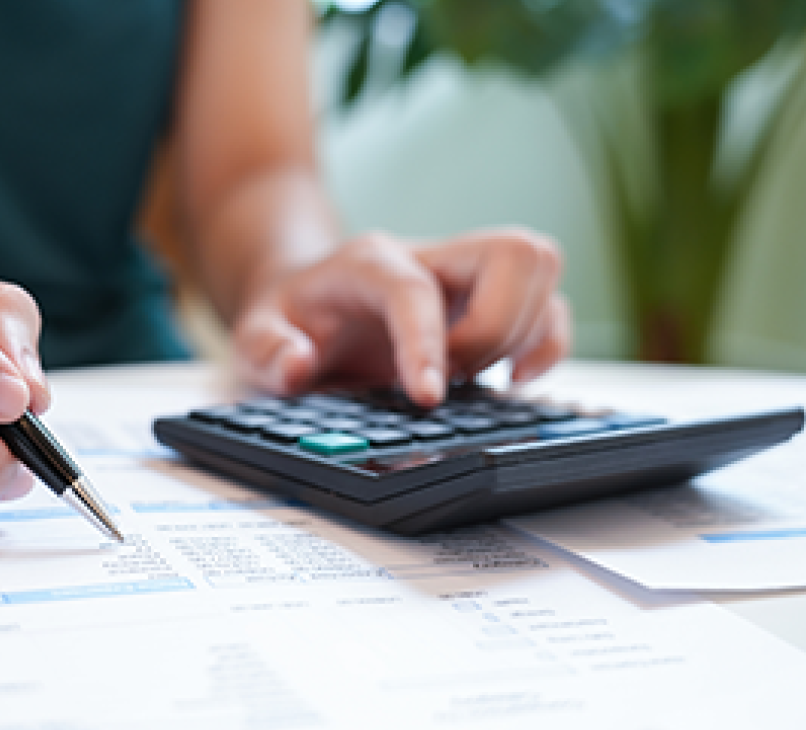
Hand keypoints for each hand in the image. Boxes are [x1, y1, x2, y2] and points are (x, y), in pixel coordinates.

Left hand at [231, 228, 569, 405]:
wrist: (306, 294)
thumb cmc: (290, 316)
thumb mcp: (252, 335)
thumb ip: (265, 350)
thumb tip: (297, 365)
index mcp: (371, 262)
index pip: (416, 289)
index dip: (428, 344)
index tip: (427, 399)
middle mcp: (431, 256)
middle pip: (514, 253)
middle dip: (494, 330)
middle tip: (455, 378)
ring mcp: (468, 274)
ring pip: (541, 269)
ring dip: (521, 337)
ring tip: (473, 379)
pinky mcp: (493, 299)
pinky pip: (552, 306)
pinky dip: (547, 346)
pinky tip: (511, 379)